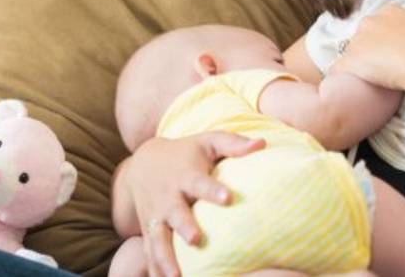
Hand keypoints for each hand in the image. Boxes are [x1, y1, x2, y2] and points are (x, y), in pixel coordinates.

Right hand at [125, 132, 265, 276]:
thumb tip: (262, 143)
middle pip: (175, 213)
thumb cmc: (186, 153)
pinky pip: (149, 253)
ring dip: (164, 257)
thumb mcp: (207, 142)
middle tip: (195, 239)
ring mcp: (155, 217)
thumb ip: (233, 143)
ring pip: (157, 238)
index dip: (213, 190)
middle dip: (184, 226)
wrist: (142, 165)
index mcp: (186, 176)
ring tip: (176, 275)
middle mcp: (168, 198)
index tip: (227, 198)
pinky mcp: (148, 231)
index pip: (200, 183)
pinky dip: (154, 269)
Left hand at [332, 5, 404, 92]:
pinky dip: (344, 76)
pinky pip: (339, 69)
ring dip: (359, 64)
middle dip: (370, 49)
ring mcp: (357, 41)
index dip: (385, 38)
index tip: (393, 50)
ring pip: (352, 53)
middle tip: (383, 66)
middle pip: (363, 36)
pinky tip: (350, 85)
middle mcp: (370, 22)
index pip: (380, 23)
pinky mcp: (350, 60)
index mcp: (389, 12)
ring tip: (371, 78)